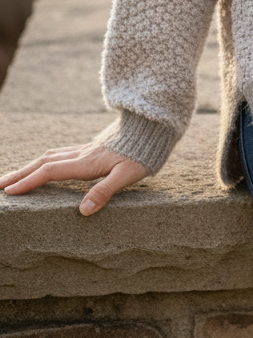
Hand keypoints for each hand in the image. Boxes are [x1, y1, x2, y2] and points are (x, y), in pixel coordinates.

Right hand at [0, 143, 148, 214]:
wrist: (152, 126)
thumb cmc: (142, 153)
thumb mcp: (128, 175)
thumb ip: (105, 191)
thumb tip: (83, 211)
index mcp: (87, 163)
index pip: (50, 172)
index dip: (29, 182)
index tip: (9, 192)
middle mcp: (81, 155)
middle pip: (43, 162)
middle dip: (20, 174)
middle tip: (0, 185)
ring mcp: (85, 150)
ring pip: (50, 156)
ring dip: (29, 167)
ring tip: (13, 177)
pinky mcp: (90, 149)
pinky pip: (60, 154)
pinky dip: (44, 161)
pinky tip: (42, 166)